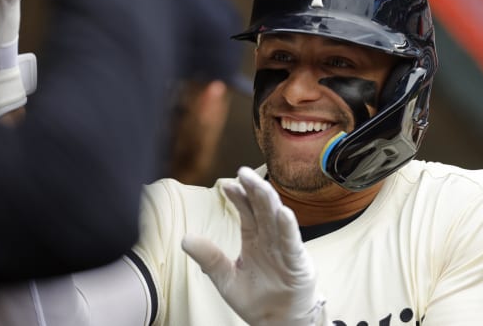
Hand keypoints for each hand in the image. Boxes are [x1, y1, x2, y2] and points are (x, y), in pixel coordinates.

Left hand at [182, 166, 326, 325]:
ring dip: (269, 201)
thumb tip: (185, 239)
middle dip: (253, 189)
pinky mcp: (297, 262)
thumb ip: (209, 258)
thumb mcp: (226, 278)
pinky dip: (288, 227)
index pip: (246, 211)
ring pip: (277, 219)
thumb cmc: (256, 299)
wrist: (277, 323)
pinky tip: (283, 213)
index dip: (238, 197)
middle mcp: (270, 238)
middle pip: (262, 208)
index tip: (227, 185)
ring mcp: (284, 248)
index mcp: (254, 238)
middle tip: (243, 171)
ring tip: (259, 184)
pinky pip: (292, 242)